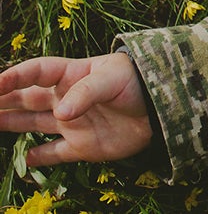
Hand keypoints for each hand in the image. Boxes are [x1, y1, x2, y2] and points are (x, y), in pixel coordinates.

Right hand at [0, 53, 153, 166]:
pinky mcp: (82, 146)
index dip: (13, 77)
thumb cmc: (140, 81)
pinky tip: (23, 160)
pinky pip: (54, 153)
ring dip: (10, 124)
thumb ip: (88, 92)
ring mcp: (73, 122)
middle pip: (27, 99)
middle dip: (2, 101)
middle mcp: (67, 98)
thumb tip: (61, 113)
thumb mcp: (115, 78)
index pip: (37, 72)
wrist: (166, 107)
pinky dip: (38, 158)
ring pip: (33, 124)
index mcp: (74, 74)